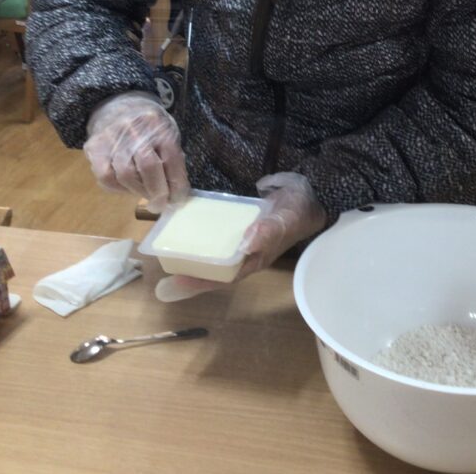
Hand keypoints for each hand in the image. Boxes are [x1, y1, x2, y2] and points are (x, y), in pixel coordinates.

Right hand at [83, 92, 188, 212]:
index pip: (171, 159)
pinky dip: (118, 189)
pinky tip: (126, 187)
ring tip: (145, 194)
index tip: (177, 200)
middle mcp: (135, 130)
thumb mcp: (166, 131)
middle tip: (160, 205)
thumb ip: (172, 157)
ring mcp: (112, 138)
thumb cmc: (147, 125)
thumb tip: (176, 191)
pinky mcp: (94, 147)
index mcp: (159, 126)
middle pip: (148, 167)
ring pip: (125, 175)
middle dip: (157, 192)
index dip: (176, 184)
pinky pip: (106, 177)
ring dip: (138, 192)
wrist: (115, 104)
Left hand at [155, 172, 326, 300]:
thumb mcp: (285, 220)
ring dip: (196, 254)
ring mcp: (243, 240)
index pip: (223, 277)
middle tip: (165, 270)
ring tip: (171, 249)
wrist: (311, 194)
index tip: (174, 282)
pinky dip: (205, 234)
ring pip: (215, 253)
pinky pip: (219, 235)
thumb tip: (245, 243)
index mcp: (255, 259)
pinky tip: (190, 225)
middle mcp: (246, 254)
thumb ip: (267, 231)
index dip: (199, 281)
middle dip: (191, 271)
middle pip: (215, 269)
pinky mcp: (242, 225)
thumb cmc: (298, 211)